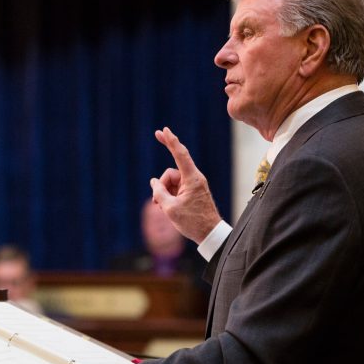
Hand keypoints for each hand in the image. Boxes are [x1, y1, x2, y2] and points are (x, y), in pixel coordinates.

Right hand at [150, 127, 221, 243]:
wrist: (209, 234)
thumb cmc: (192, 222)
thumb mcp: (170, 208)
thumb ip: (159, 192)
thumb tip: (154, 182)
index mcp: (192, 179)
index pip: (180, 154)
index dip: (171, 141)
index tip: (164, 130)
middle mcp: (194, 178)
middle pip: (171, 173)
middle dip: (161, 185)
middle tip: (156, 202)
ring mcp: (194, 185)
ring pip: (172, 182)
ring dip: (164, 193)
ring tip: (163, 208)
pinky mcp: (192, 191)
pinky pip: (176, 188)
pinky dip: (169, 195)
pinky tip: (166, 207)